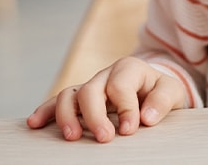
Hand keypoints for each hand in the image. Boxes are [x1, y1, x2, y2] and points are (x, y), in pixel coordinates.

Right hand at [26, 56, 186, 142]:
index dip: (125, 109)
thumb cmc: (160, 92)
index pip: (120, 86)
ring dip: (67, 115)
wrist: (152, 90)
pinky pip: (59, 101)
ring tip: (71, 137)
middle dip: (95, 116)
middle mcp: (106, 75)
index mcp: (129, 69)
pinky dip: (46, 111)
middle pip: (91, 90)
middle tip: (104, 138)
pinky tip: (35, 123)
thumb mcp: (172, 92)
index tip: (130, 130)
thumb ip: (162, 101)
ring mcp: (90, 86)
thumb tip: (147, 117)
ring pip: (70, 94)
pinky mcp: (80, 99)